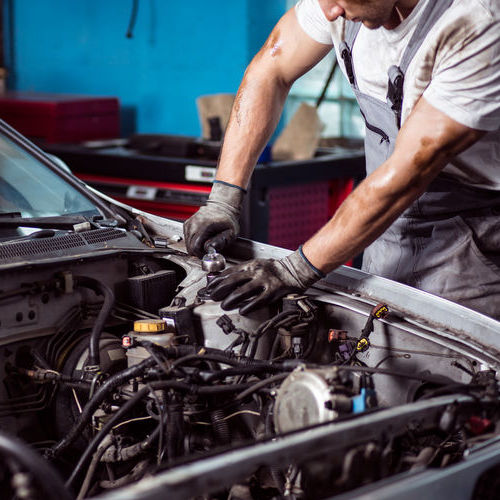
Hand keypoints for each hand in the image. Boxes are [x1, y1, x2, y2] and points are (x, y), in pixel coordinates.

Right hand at [183, 181, 245, 257]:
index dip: (200, 254)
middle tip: (208, 249)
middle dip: (198, 251)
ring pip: (187, 243)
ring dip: (195, 246)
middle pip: (189, 246)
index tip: (207, 254)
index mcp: (205, 225)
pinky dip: (193, 241)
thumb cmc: (227, 220)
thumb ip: (221, 241)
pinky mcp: (187, 224)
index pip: (194, 247)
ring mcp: (189, 223)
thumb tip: (210, 248)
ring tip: (206, 242)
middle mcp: (194, 223)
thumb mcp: (231, 232)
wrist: (222, 207)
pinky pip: (186, 238)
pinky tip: (202, 238)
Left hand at [208, 247, 324, 314]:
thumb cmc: (274, 269)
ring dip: (231, 300)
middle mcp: (256, 271)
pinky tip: (242, 311)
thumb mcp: (257, 265)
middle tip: (213, 297)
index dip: (217, 281)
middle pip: (232, 281)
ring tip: (224, 305)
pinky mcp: (273, 291)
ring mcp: (264, 281)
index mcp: (250, 264)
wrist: (294, 270)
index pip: (229, 272)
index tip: (209, 287)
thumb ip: (243, 271)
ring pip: (243, 292)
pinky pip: (258, 301)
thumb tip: (224, 280)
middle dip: (220, 290)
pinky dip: (248, 306)